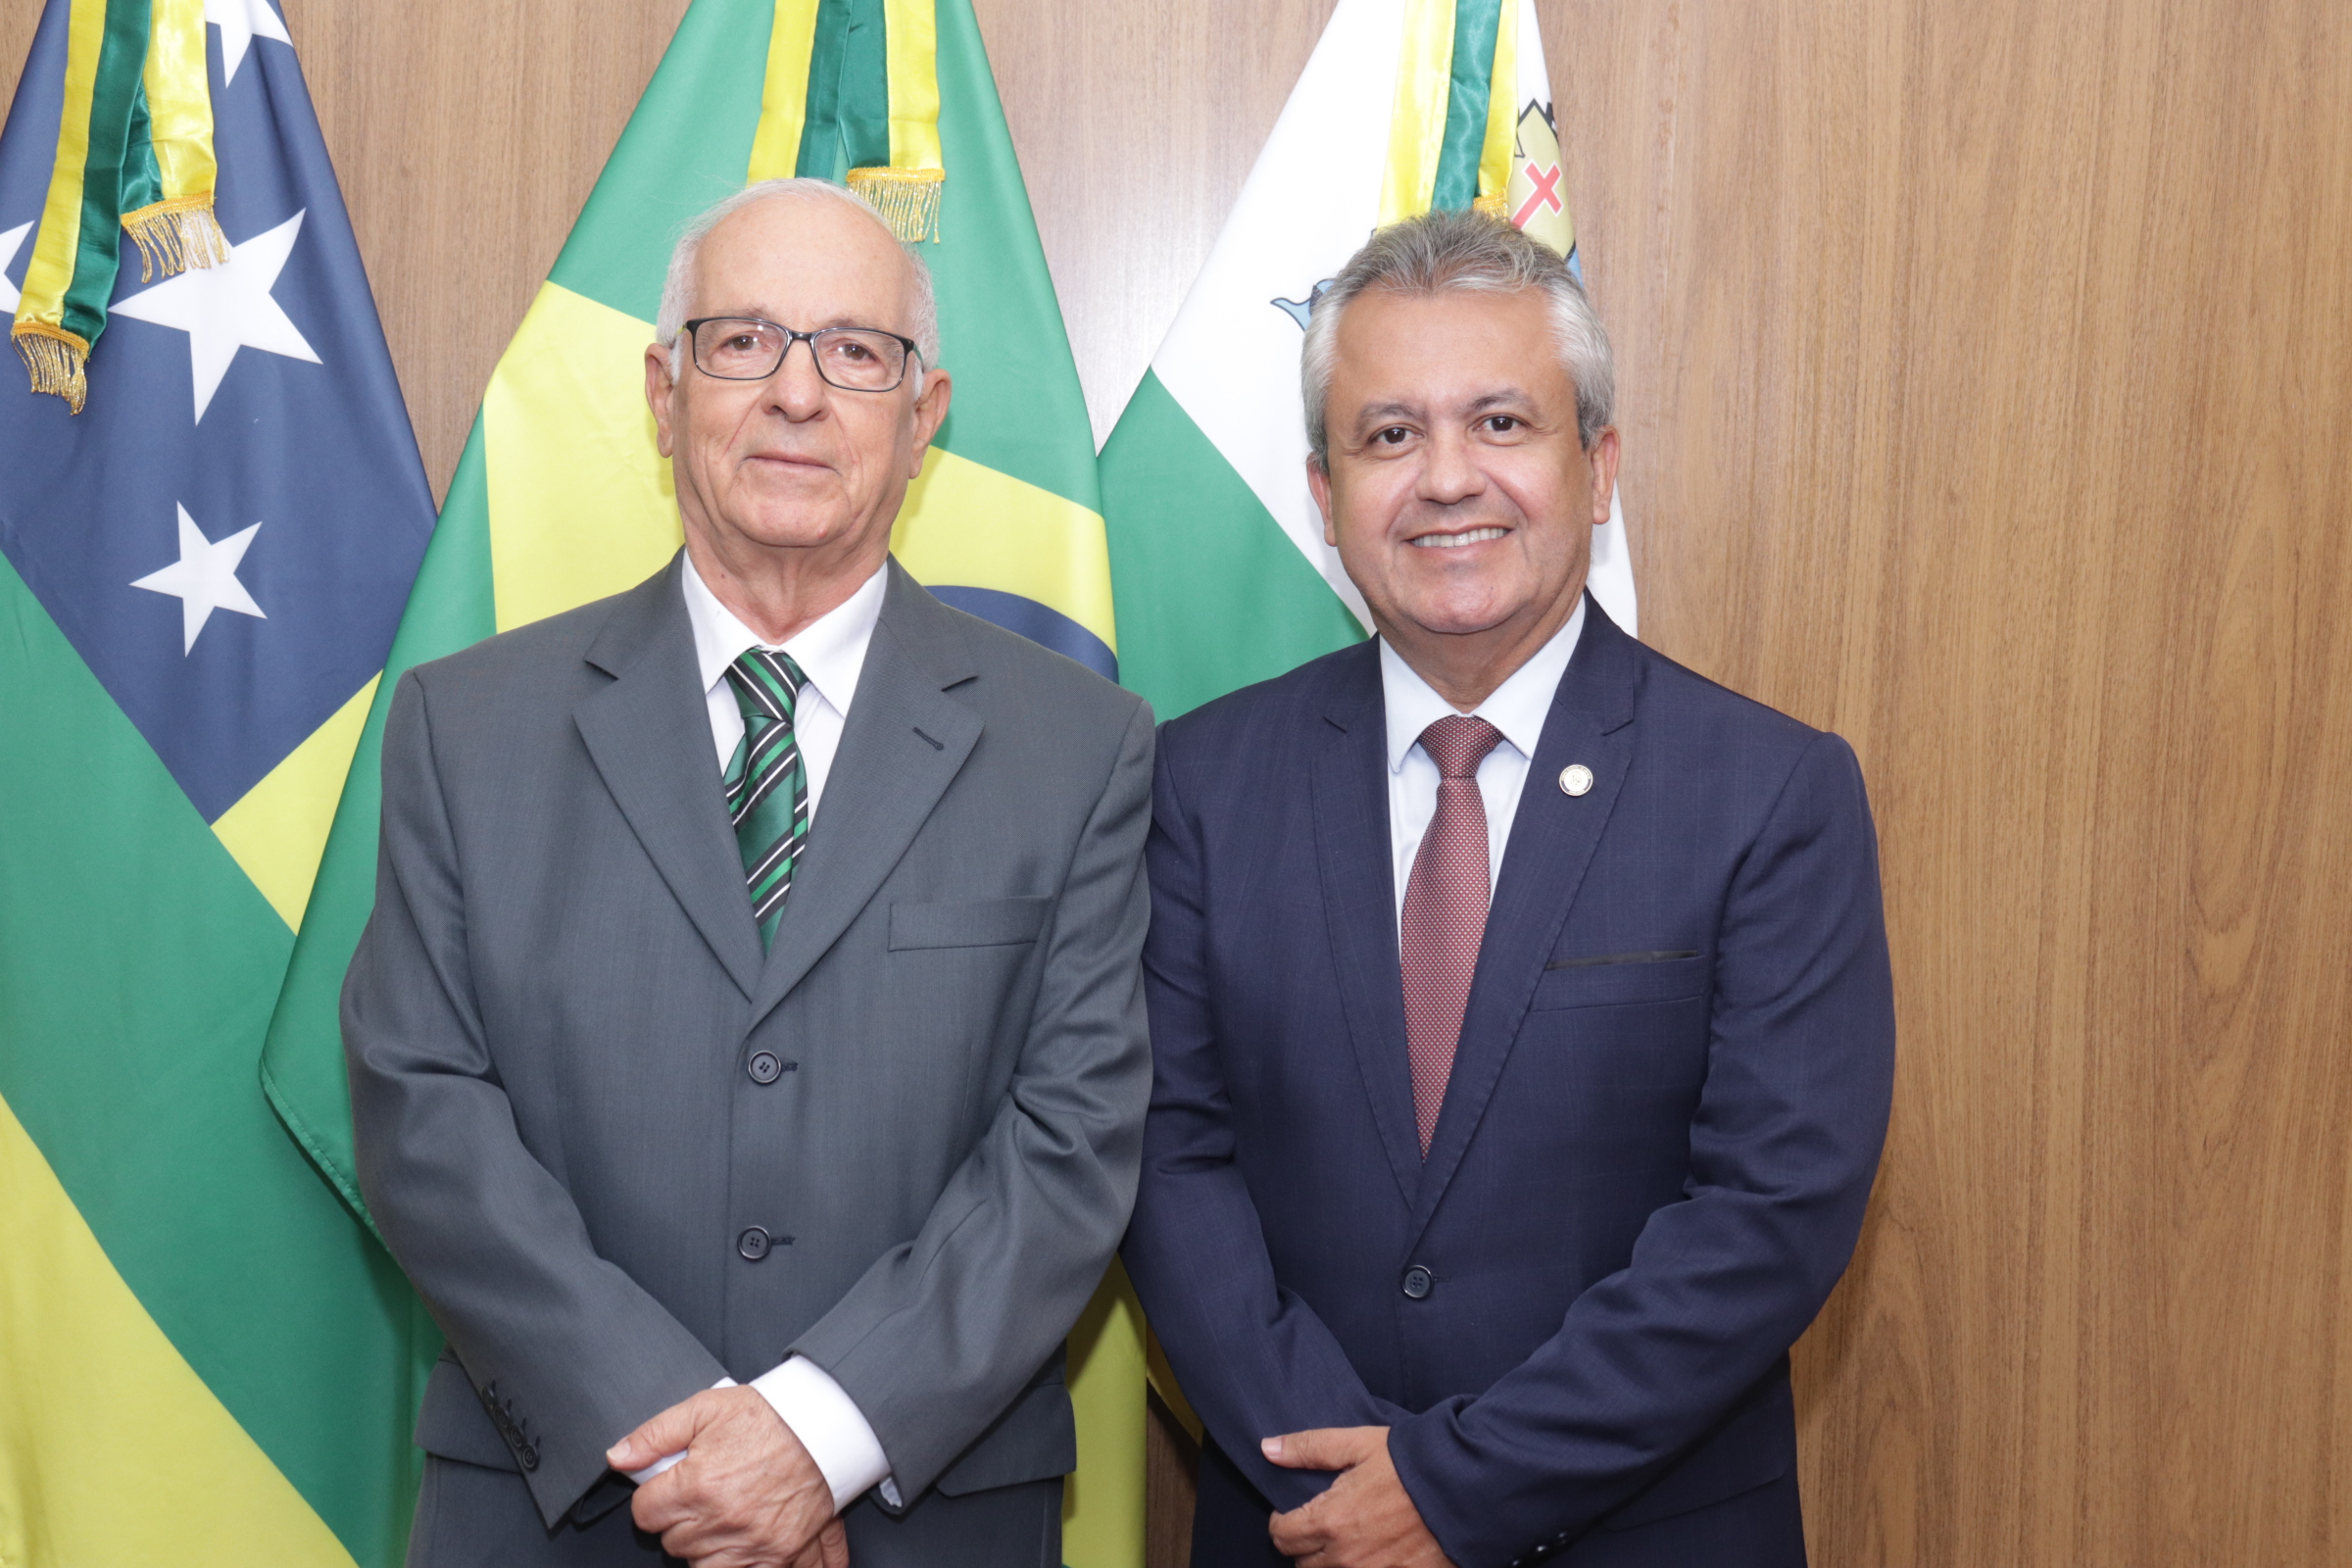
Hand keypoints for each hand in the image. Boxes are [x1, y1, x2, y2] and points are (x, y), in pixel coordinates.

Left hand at [607, 1386, 847, 1566]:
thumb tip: (617, 1458)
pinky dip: (740, 1563)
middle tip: (703, 1498)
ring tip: (723, 1519)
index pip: (645, 1514)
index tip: (670, 1489)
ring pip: (701, 1566)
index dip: (654, 1499)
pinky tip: (743, 1544)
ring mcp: (751, 1545)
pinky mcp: (780, 1557)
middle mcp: (721, 1521)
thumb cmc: (767, 1417)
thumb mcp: (707, 1409)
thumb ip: (656, 1434)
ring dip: (706, 1548)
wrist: (826, 1429)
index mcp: (697, 1485)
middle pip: (673, 1543)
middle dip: (681, 1522)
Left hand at [1263, 1426, 1452, 1567]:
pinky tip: (1377, 1553)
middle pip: (1303, 1564)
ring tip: (1351, 1539)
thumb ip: (1309, 1449)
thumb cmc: (1411, 1462)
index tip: (1293, 1512)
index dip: (1282, 1521)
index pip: (1281, 1536)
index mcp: (1330, 1521)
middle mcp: (1346, 1558)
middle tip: (1324, 1525)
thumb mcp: (1358, 1444)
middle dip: (1306, 1545)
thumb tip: (1268, 1449)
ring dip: (1334, 1562)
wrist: (1466, 1487)